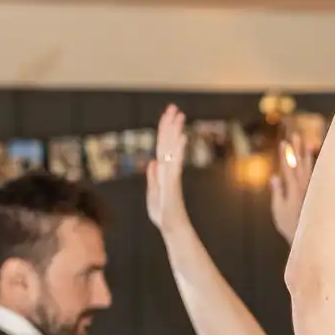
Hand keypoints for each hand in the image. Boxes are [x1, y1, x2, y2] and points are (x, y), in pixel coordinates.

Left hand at [144, 105, 188, 231]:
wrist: (171, 228)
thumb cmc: (163, 214)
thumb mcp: (153, 193)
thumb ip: (153, 177)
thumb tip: (153, 161)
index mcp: (161, 171)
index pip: (162, 145)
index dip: (164, 130)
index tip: (168, 115)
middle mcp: (168, 170)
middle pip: (168, 142)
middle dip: (170, 124)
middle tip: (175, 107)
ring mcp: (171, 175)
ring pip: (172, 149)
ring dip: (175, 131)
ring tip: (179, 115)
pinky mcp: (173, 183)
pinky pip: (176, 164)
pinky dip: (179, 151)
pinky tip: (181, 139)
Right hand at [269, 135, 315, 241]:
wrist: (311, 238)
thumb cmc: (291, 227)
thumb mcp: (278, 210)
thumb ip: (277, 192)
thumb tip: (275, 177)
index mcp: (294, 191)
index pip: (288, 168)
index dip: (286, 155)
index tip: (283, 143)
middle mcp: (305, 188)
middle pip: (300, 165)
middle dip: (297, 149)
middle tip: (295, 136)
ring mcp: (312, 191)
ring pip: (310, 169)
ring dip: (307, 155)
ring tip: (306, 142)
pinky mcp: (316, 194)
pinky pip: (315, 176)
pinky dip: (313, 167)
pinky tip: (312, 160)